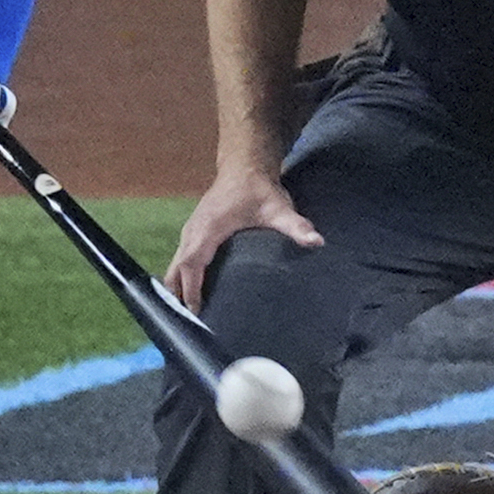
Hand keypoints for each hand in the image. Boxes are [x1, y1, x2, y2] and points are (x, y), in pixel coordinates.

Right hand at [164, 164, 323, 310]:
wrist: (244, 167)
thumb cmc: (259, 189)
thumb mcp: (279, 208)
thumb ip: (296, 226)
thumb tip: (317, 241)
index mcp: (208, 229)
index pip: (192, 264)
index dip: (190, 289)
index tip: (195, 313)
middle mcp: (193, 231)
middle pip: (176, 269)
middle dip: (178, 296)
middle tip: (188, 326)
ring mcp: (190, 231)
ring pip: (176, 265)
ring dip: (177, 290)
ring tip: (186, 319)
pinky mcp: (193, 232)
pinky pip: (181, 260)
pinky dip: (181, 279)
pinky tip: (188, 297)